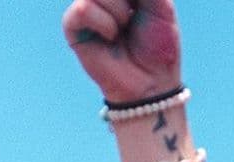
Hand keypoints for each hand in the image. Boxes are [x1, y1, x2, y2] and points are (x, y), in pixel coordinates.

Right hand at [62, 0, 180, 102]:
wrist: (151, 82)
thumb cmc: (158, 45)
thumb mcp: (160, 4)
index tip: (133, 8)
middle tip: (134, 13)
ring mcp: (86, 8)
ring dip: (118, 11)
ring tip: (125, 28)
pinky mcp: (73, 26)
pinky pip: (83, 9)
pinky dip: (103, 23)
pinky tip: (111, 37)